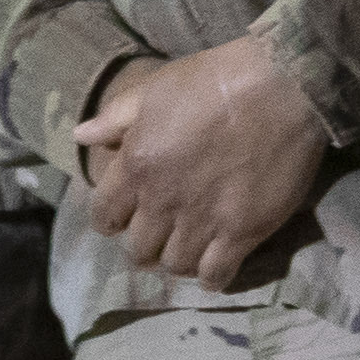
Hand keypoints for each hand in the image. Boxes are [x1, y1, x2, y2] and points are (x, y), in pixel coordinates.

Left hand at [77, 34, 326, 288]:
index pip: (104, 213)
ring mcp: (203, 220)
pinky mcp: (242, 233)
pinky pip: (216, 275)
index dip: (108, 220)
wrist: (278, 89)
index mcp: (136, 164)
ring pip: (174, 265)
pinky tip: (212, 269)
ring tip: (183, 249)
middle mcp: (163, 199)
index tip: (118, 219)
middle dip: (141, 244)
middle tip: (155, 236)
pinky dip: (210, 278)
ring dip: (175, 260)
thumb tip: (81, 135)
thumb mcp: (153, 88)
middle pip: (138, 248)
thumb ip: (115, 117)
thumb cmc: (212, 81)